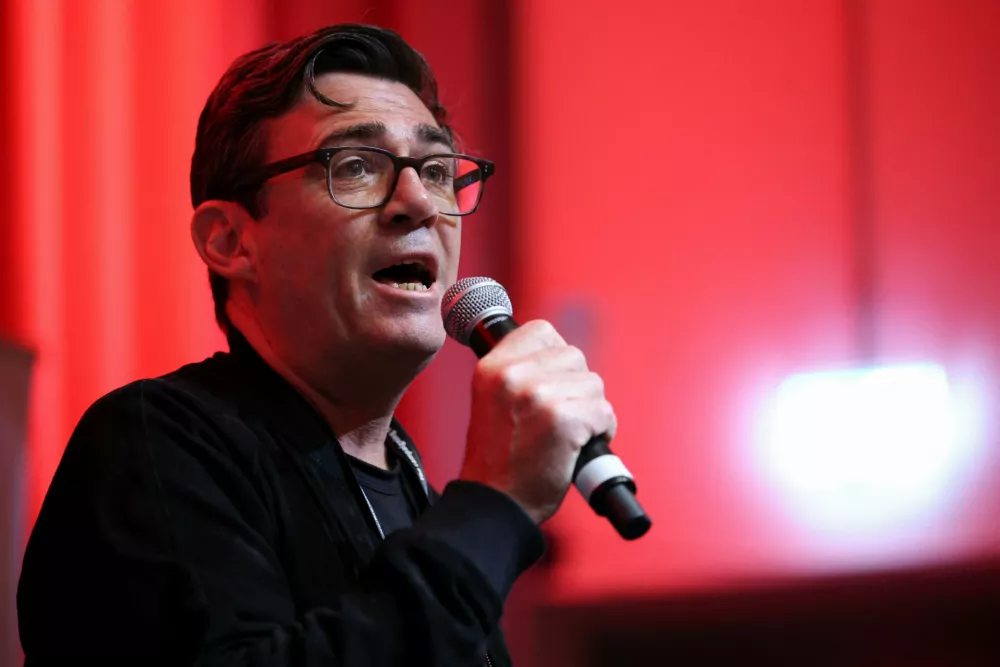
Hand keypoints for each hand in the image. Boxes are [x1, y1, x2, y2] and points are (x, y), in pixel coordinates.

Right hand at [460, 320, 616, 523]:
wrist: (494, 503)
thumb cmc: (498, 460)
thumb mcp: (492, 401)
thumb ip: (518, 373)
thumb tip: (560, 356)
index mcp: (491, 367)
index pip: (541, 331)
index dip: (556, 355)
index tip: (553, 381)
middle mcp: (513, 375)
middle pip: (574, 356)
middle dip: (576, 387)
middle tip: (560, 417)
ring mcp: (539, 395)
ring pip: (593, 384)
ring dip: (590, 410)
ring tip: (569, 435)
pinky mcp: (564, 420)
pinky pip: (604, 412)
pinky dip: (602, 431)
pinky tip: (580, 447)